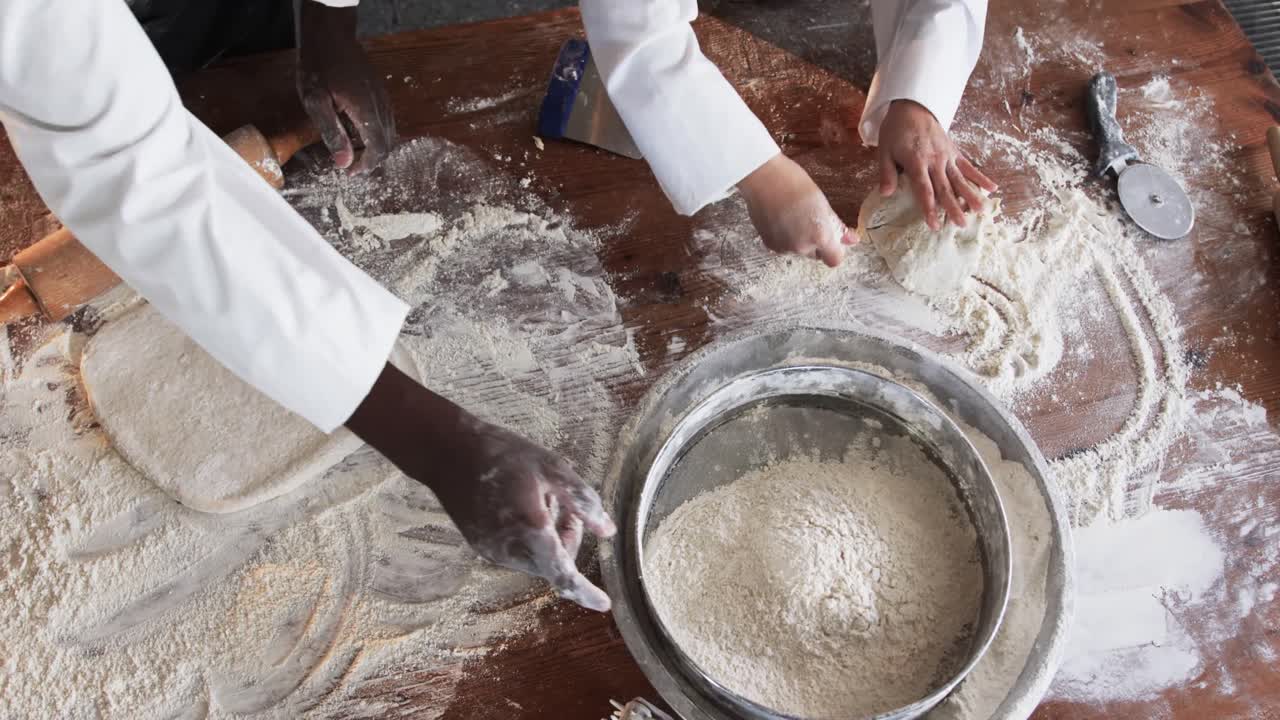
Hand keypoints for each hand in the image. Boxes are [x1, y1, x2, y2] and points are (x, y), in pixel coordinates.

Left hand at [296, 2, 394, 172]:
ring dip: (375, 147)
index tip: (350, 172)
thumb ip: (331, 132)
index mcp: (366, 110)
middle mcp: (381, 105)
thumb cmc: (319, 66)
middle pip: (388, 143)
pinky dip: (376, 133)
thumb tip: (344, 163)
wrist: (330, 34)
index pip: (378, 148)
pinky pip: (385, 120)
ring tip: (354, 152)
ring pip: (389, 132)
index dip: (367, 165)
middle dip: (372, 159)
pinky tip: (358, 131)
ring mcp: (383, 97)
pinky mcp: (380, 92)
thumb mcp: (315, 101)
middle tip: (351, 166)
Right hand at [346, 363, 615, 610]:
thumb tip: (608, 531)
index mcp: (532, 531)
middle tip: (567, 507)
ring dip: (548, 539)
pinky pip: (516, 553)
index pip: (564, 574)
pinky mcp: (481, 546)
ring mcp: (492, 551)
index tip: (604, 603)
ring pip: (535, 559)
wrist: (449, 453)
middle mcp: (511, 550)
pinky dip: (529, 538)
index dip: (585, 591)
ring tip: (540, 498)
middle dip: (568, 542)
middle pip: (553, 564)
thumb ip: (583, 502)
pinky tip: (521, 505)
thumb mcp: (553, 468)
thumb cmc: (505, 455)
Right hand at [737, 154, 856, 267]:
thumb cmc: (794, 183)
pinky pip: (784, 246)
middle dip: (817, 242)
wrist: (762, 177)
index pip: (835, 259)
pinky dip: (785, 237)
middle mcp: (801, 247)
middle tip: (811, 219)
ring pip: (799, 250)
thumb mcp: (823, 203)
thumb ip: (837, 226)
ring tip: (794, 216)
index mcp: (819, 236)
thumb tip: (852, 239)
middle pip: (816, 255)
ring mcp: (783, 247)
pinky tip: (782, 219)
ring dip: (800, 239)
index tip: (833, 238)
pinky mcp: (769, 244)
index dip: (835, 249)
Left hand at [877, 100, 996, 229]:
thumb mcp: (884, 151)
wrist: (912, 107)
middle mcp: (935, 161)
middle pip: (945, 188)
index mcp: (916, 162)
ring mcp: (947, 156)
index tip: (934, 225)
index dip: (929, 208)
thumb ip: (886, 173)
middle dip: (953, 208)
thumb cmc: (896, 131)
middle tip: (961, 225)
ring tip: (980, 210)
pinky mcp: (954, 151)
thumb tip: (885, 194)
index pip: (924, 190)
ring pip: (960, 179)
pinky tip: (992, 187)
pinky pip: (969, 166)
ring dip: (971, 195)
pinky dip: (980, 176)